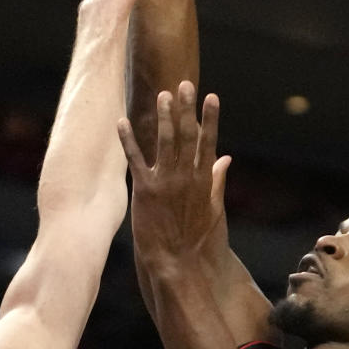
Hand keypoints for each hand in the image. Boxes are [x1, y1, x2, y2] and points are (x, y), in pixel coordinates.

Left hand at [119, 82, 230, 273]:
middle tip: (184, 84)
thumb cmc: (198, 240)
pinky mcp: (144, 191)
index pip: (209, 142)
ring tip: (162, 95)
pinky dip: (128, 140)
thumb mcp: (215, 209)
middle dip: (186, 109)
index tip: (211, 96)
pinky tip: (122, 122)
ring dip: (163, 117)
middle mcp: (186, 177)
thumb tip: (226, 158)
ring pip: (164, 143)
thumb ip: (217, 180)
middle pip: (187, 136)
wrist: (179, 263)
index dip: (210, 118)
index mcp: (204, 180)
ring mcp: (165, 183)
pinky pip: (135, 160)